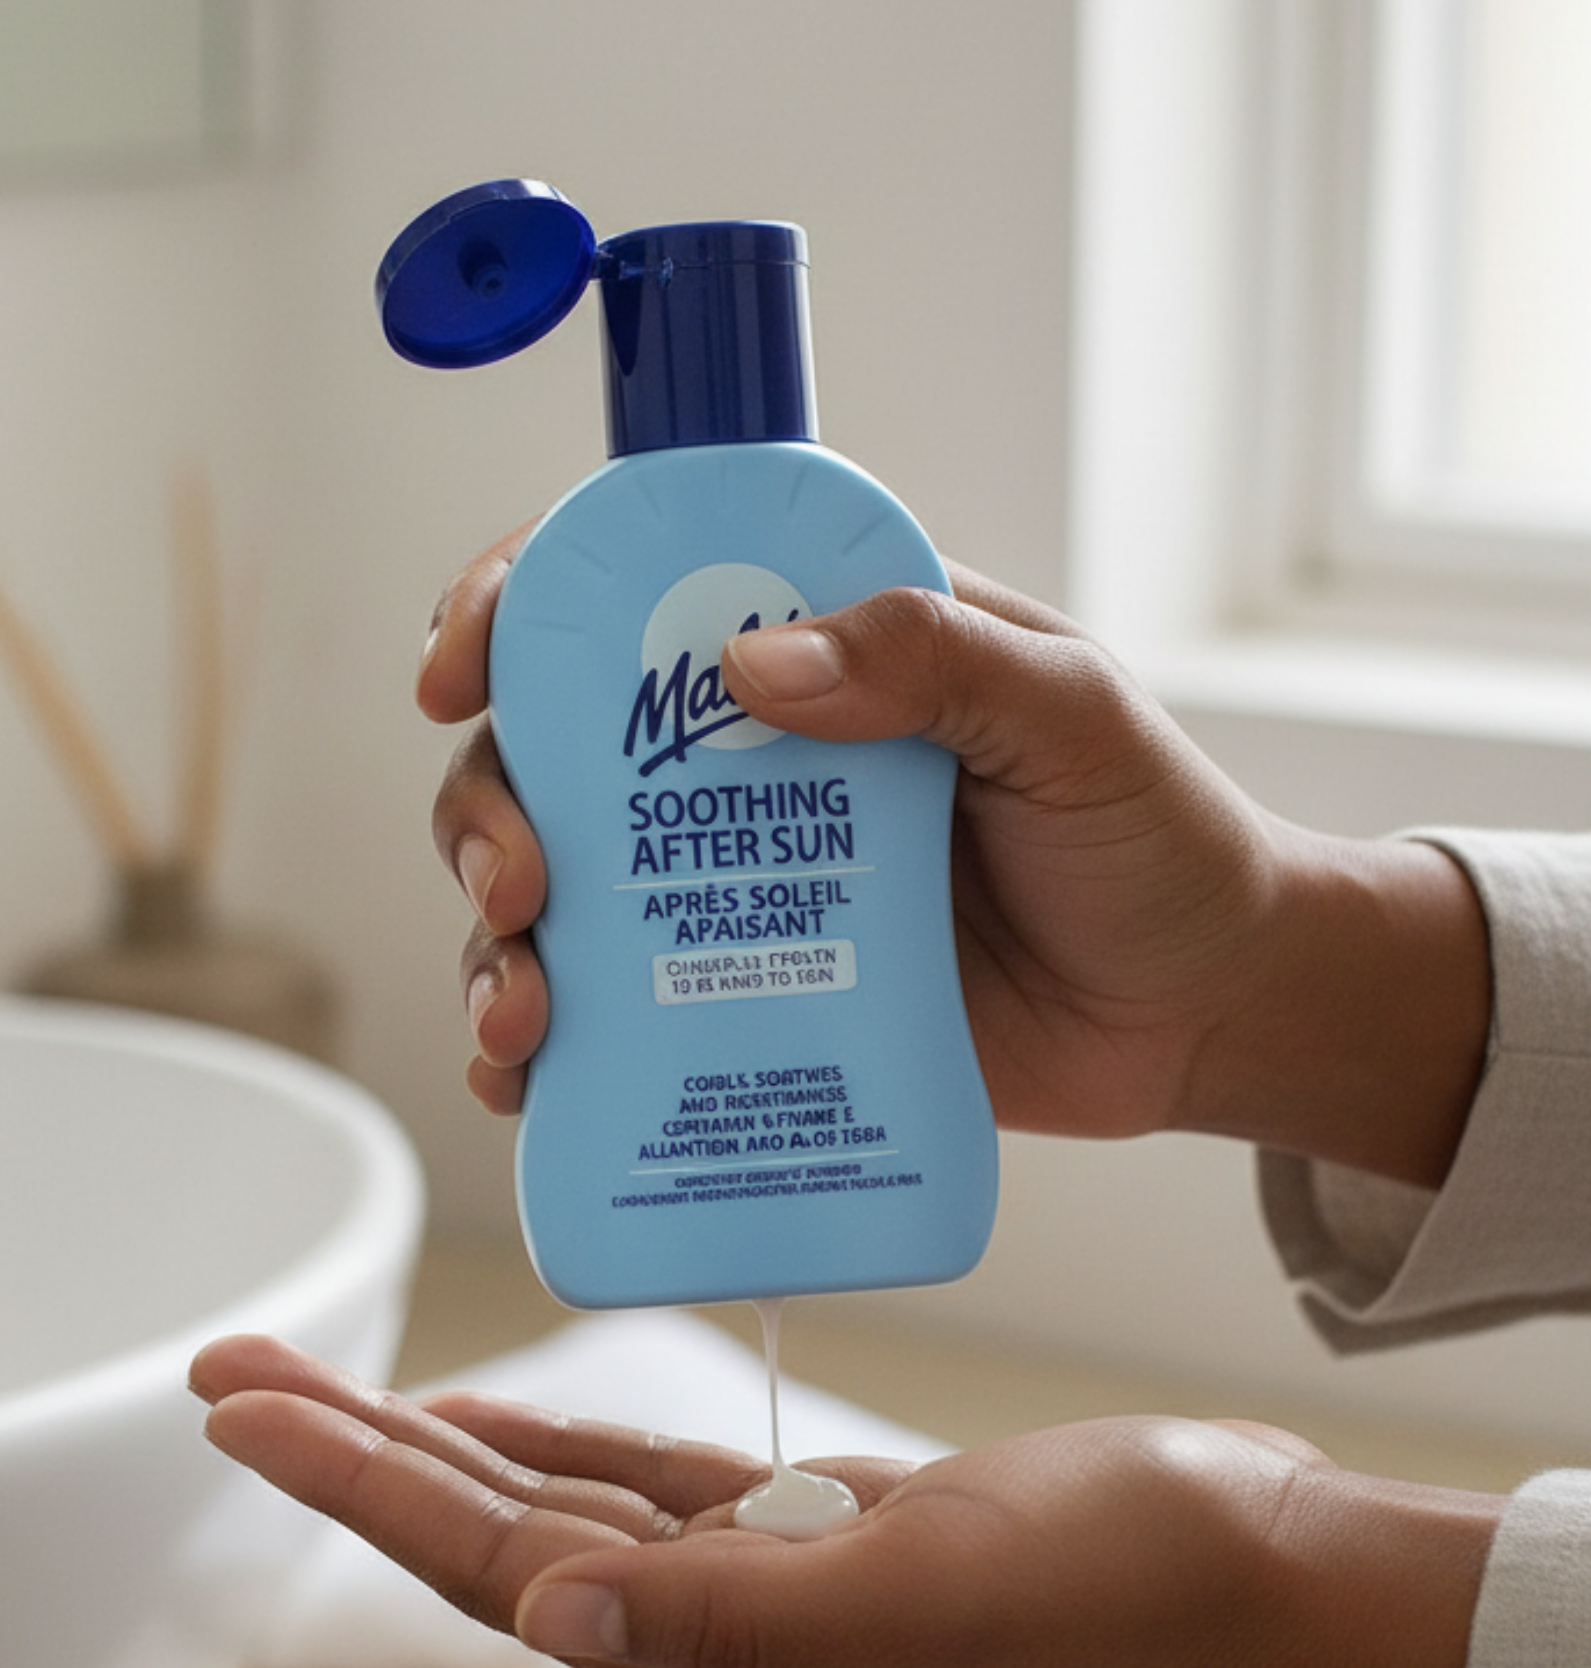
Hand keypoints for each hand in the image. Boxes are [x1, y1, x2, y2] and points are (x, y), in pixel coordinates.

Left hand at [192, 1333, 1499, 1667]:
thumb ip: (730, 1615)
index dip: (358, 1487)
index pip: (496, 1564)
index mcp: (731, 1663)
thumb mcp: (923, 1596)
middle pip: (495, 1529)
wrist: (1244, 1568)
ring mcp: (768, 1580)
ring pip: (560, 1501)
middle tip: (232, 1376)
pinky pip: (653, 1485)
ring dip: (438, 1443)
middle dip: (354, 1451)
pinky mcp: (819, 1526)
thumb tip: (549, 1610)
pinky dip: (565, 1442)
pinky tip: (498, 1416)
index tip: (244, 1412)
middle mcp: (723, 1632)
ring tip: (326, 1388)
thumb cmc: (1111, 1582)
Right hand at [420, 541, 1488, 1185]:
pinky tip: (522, 1079)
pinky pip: (604, 1022)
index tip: (463, 663)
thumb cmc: (1157, 842)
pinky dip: (536, 1050)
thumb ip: (937, 657)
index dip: (521, 605)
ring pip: (551, 892)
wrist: (1204, 1016)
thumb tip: (750, 659)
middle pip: (552, 754)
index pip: (633, 587)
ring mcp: (732, 887)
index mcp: (819, 646)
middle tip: (520, 882)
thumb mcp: (1072, 717)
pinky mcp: (742, 1004)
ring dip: (492, 942)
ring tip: (521, 1010)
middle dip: (489, 808)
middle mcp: (747, 761)